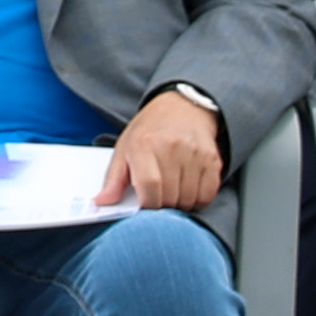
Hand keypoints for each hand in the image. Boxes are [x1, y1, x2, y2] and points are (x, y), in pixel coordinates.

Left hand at [107, 88, 225, 213]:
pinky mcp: (213, 159)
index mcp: (144, 144)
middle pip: (170, 196)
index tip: (145, 206)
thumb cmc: (149, 132)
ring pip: (190, 198)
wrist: (181, 108)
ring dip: (180, 204)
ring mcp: (195, 153)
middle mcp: (171, 147)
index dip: (147, 204)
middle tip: (158, 198)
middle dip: (162, 205)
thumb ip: (113, 178)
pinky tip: (188, 190)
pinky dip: (198, 200)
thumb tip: (102, 202)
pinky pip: (208, 194)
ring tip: (172, 192)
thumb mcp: (124, 148)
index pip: (149, 185)